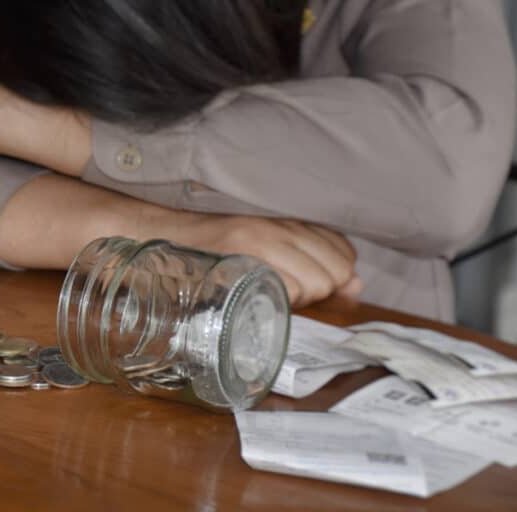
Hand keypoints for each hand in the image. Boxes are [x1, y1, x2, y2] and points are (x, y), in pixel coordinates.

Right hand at [153, 213, 360, 307]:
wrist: (159, 235)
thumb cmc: (212, 250)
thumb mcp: (265, 248)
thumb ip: (314, 263)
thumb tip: (357, 284)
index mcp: (289, 218)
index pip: (344, 252)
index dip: (331, 275)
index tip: (303, 279)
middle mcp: (282, 224)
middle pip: (336, 271)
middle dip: (318, 290)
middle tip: (283, 287)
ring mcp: (262, 238)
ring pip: (316, 282)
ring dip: (298, 297)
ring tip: (268, 290)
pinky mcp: (243, 254)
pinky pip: (289, 287)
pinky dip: (281, 299)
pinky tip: (257, 294)